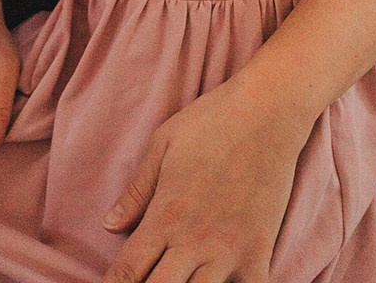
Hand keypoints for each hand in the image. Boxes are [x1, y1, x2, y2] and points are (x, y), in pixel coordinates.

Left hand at [101, 73, 303, 282]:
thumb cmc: (211, 121)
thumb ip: (137, 190)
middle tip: (146, 282)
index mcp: (166, 214)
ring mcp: (229, 250)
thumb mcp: (163, 145)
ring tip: (181, 280)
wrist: (268, 110)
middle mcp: (194, 240)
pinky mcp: (259, 250)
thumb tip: (108, 224)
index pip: (128, 270)